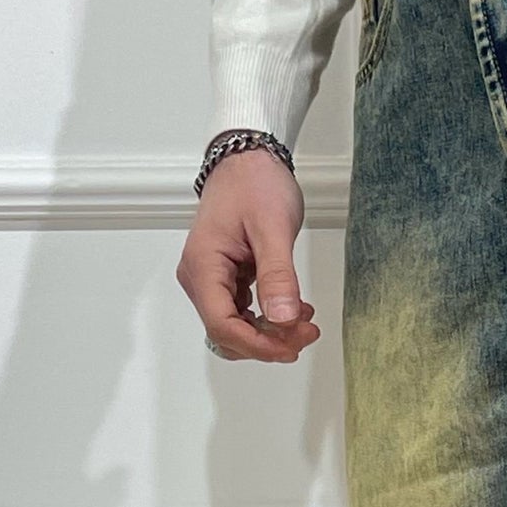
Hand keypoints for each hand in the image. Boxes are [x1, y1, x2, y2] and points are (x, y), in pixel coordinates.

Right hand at [176, 145, 319, 364]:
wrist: (249, 161)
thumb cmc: (255, 183)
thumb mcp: (273, 228)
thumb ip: (278, 275)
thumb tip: (282, 319)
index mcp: (203, 266)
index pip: (222, 325)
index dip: (258, 345)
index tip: (293, 346)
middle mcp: (200, 278)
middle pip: (228, 333)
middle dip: (268, 342)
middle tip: (307, 332)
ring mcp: (211, 280)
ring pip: (236, 328)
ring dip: (270, 334)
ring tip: (305, 320)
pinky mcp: (226, 280)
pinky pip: (243, 313)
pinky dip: (269, 320)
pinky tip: (294, 309)